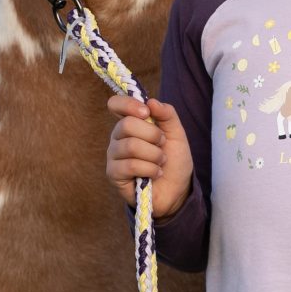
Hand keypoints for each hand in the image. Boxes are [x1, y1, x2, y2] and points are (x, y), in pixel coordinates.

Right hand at [106, 95, 193, 219]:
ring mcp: (114, 155)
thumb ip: (167, 114)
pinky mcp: (113, 174)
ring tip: (160, 162)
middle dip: (152, 135)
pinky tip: (155, 174)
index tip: (146, 112)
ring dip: (154, 155)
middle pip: (127, 124)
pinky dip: (149, 169)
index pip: (115, 104)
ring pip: (131, 146)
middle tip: (162, 144)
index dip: (128, 104)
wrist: (177, 190)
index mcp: (130, 122)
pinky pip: (130, 165)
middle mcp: (118, 137)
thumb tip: (151, 101)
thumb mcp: (176, 133)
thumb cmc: (174, 160)